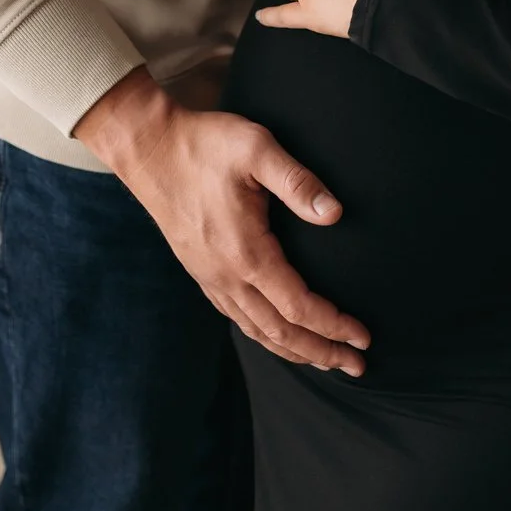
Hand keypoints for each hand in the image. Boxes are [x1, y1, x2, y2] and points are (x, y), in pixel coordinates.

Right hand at [72, 66, 369, 373]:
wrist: (147, 147)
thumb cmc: (203, 144)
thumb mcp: (256, 149)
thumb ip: (297, 181)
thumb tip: (335, 212)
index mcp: (245, 253)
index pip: (297, 308)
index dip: (333, 326)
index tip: (362, 338)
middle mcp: (225, 276)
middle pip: (279, 333)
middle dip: (321, 352)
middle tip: (357, 366)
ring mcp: (209, 276)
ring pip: (256, 331)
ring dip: (294, 350)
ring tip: (325, 360)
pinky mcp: (200, 269)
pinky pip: (236, 317)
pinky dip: (264, 336)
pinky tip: (276, 335)